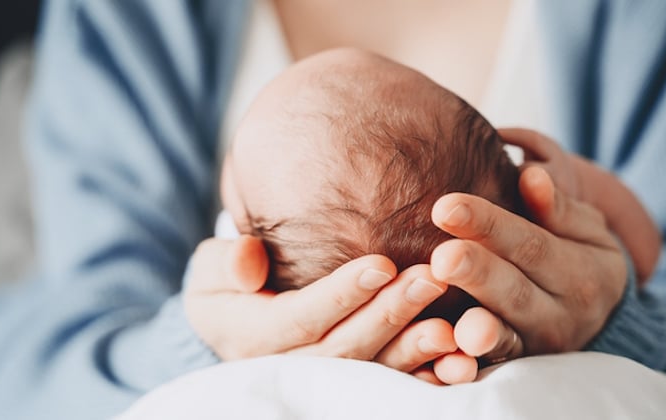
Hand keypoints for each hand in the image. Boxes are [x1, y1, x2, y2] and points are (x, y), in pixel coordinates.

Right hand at [183, 235, 457, 377]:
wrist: (234, 325)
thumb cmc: (226, 287)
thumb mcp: (210, 271)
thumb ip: (226, 264)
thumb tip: (248, 264)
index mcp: (255, 338)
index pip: (303, 318)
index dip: (343, 294)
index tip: (383, 263)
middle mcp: (290, 368)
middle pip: (345, 348)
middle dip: (389, 314)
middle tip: (431, 278)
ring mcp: (322, 382)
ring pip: (372, 371)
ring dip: (412, 349)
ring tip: (450, 324)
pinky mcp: (349, 386)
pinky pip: (389, 386)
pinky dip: (422, 377)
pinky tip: (455, 360)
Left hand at [429, 165, 626, 365]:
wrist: (597, 316)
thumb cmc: (579, 257)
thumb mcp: (585, 230)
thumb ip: (557, 207)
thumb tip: (530, 174)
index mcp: (580, 272)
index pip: (530, 244)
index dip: (488, 225)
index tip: (446, 205)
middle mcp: (562, 314)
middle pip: (514, 291)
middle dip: (477, 273)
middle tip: (441, 255)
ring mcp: (538, 346)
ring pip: (506, 335)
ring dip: (477, 325)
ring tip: (454, 315)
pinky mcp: (518, 365)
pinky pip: (494, 365)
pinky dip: (469, 363)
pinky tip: (447, 353)